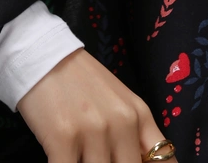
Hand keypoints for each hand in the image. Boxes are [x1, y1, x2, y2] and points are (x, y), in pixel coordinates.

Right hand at [17, 47, 176, 162]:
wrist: (44, 55)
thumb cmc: (81, 82)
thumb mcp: (119, 102)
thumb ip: (135, 135)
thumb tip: (146, 162)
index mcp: (139, 115)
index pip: (163, 158)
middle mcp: (122, 122)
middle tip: (99, 157)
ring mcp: (93, 130)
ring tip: (81, 155)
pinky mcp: (63, 137)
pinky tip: (63, 159)